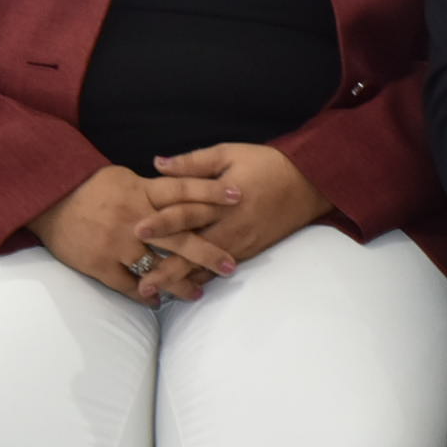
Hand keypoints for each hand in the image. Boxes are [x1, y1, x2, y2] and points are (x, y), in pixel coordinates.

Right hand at [26, 165, 235, 302]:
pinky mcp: (99, 263)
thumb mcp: (125, 178)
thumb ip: (154, 188)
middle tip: (230, 266)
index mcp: (142, 192)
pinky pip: (128, 284)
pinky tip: (158, 301)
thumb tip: (185, 191)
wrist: (47, 198)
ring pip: (157, 267)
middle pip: (179, 237)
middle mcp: (135, 218)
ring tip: (198, 293)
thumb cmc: (89, 186)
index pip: (184, 190)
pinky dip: (145, 294)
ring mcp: (117, 243)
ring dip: (180, 283)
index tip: (240, 197)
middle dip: (208, 253)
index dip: (212, 192)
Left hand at [135, 142, 333, 298]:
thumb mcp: (229, 153)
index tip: (137, 231)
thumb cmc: (267, 164)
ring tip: (158, 293)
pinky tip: (186, 289)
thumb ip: (193, 162)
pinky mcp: (250, 250)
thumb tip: (157, 163)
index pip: (187, 212)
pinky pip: (222, 269)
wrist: (309, 183)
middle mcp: (232, 225)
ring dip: (182, 281)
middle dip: (168, 269)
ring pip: (208, 266)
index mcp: (224, 199)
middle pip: (194, 250)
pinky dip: (203, 279)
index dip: (162, 222)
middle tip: (142, 284)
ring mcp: (242, 242)